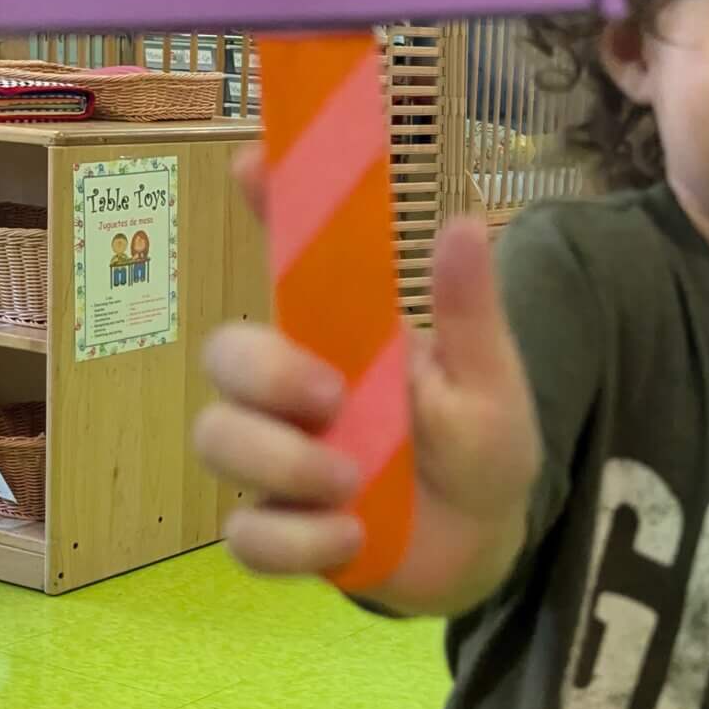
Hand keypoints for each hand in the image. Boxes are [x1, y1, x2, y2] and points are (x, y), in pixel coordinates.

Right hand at [194, 151, 539, 606]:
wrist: (483, 545)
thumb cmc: (481, 446)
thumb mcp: (491, 381)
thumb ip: (469, 315)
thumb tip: (462, 225)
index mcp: (343, 335)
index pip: (291, 258)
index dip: (266, 206)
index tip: (253, 163)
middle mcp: (293, 389)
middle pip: (223, 353)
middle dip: (265, 373)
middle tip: (332, 400)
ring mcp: (276, 459)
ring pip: (217, 438)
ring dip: (281, 463)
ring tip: (352, 486)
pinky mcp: (279, 529)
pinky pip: (245, 535)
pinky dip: (293, 542)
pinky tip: (349, 538)